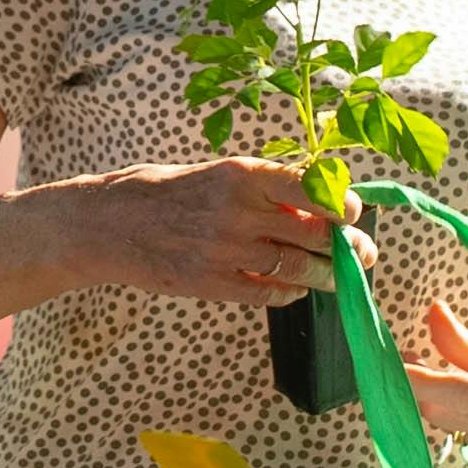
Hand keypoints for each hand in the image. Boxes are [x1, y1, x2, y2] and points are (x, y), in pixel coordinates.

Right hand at [54, 158, 354, 308]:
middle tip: (363, 252)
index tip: (355, 213)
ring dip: (325, 275)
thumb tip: (315, 202)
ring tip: (338, 277)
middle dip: (346, 246)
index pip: (309, 188)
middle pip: (313, 234)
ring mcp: (225, 251)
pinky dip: (288, 294)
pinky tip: (294, 289)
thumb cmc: (159, 191)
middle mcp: (238, 212)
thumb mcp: (213, 174)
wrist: (104, 225)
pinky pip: (267, 293)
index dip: (341, 203)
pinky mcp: (211, 283)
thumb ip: (260, 189)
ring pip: (297, 269)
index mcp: (240, 174)